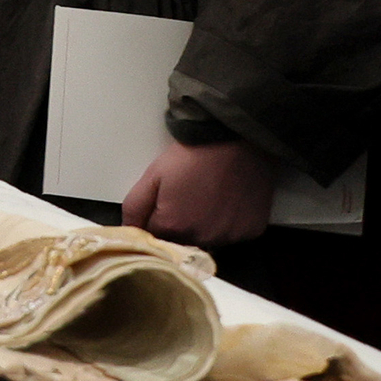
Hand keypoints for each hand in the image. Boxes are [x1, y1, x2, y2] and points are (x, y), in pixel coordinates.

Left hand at [123, 138, 273, 247]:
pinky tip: (227, 203)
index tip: (164, 203)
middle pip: (182, 241)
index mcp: (173, 227)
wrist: (235, 139)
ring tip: (209, 198)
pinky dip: (229, 224)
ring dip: (204, 227)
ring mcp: (229, 236)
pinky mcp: (251, 231)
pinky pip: (233, 235)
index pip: (155, 236)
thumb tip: (129, 230)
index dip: (156, 219)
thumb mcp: (152, 175)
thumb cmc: (193, 155)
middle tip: (188, 197)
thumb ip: (135, 208)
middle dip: (180, 225)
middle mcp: (202, 238)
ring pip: (208, 240)